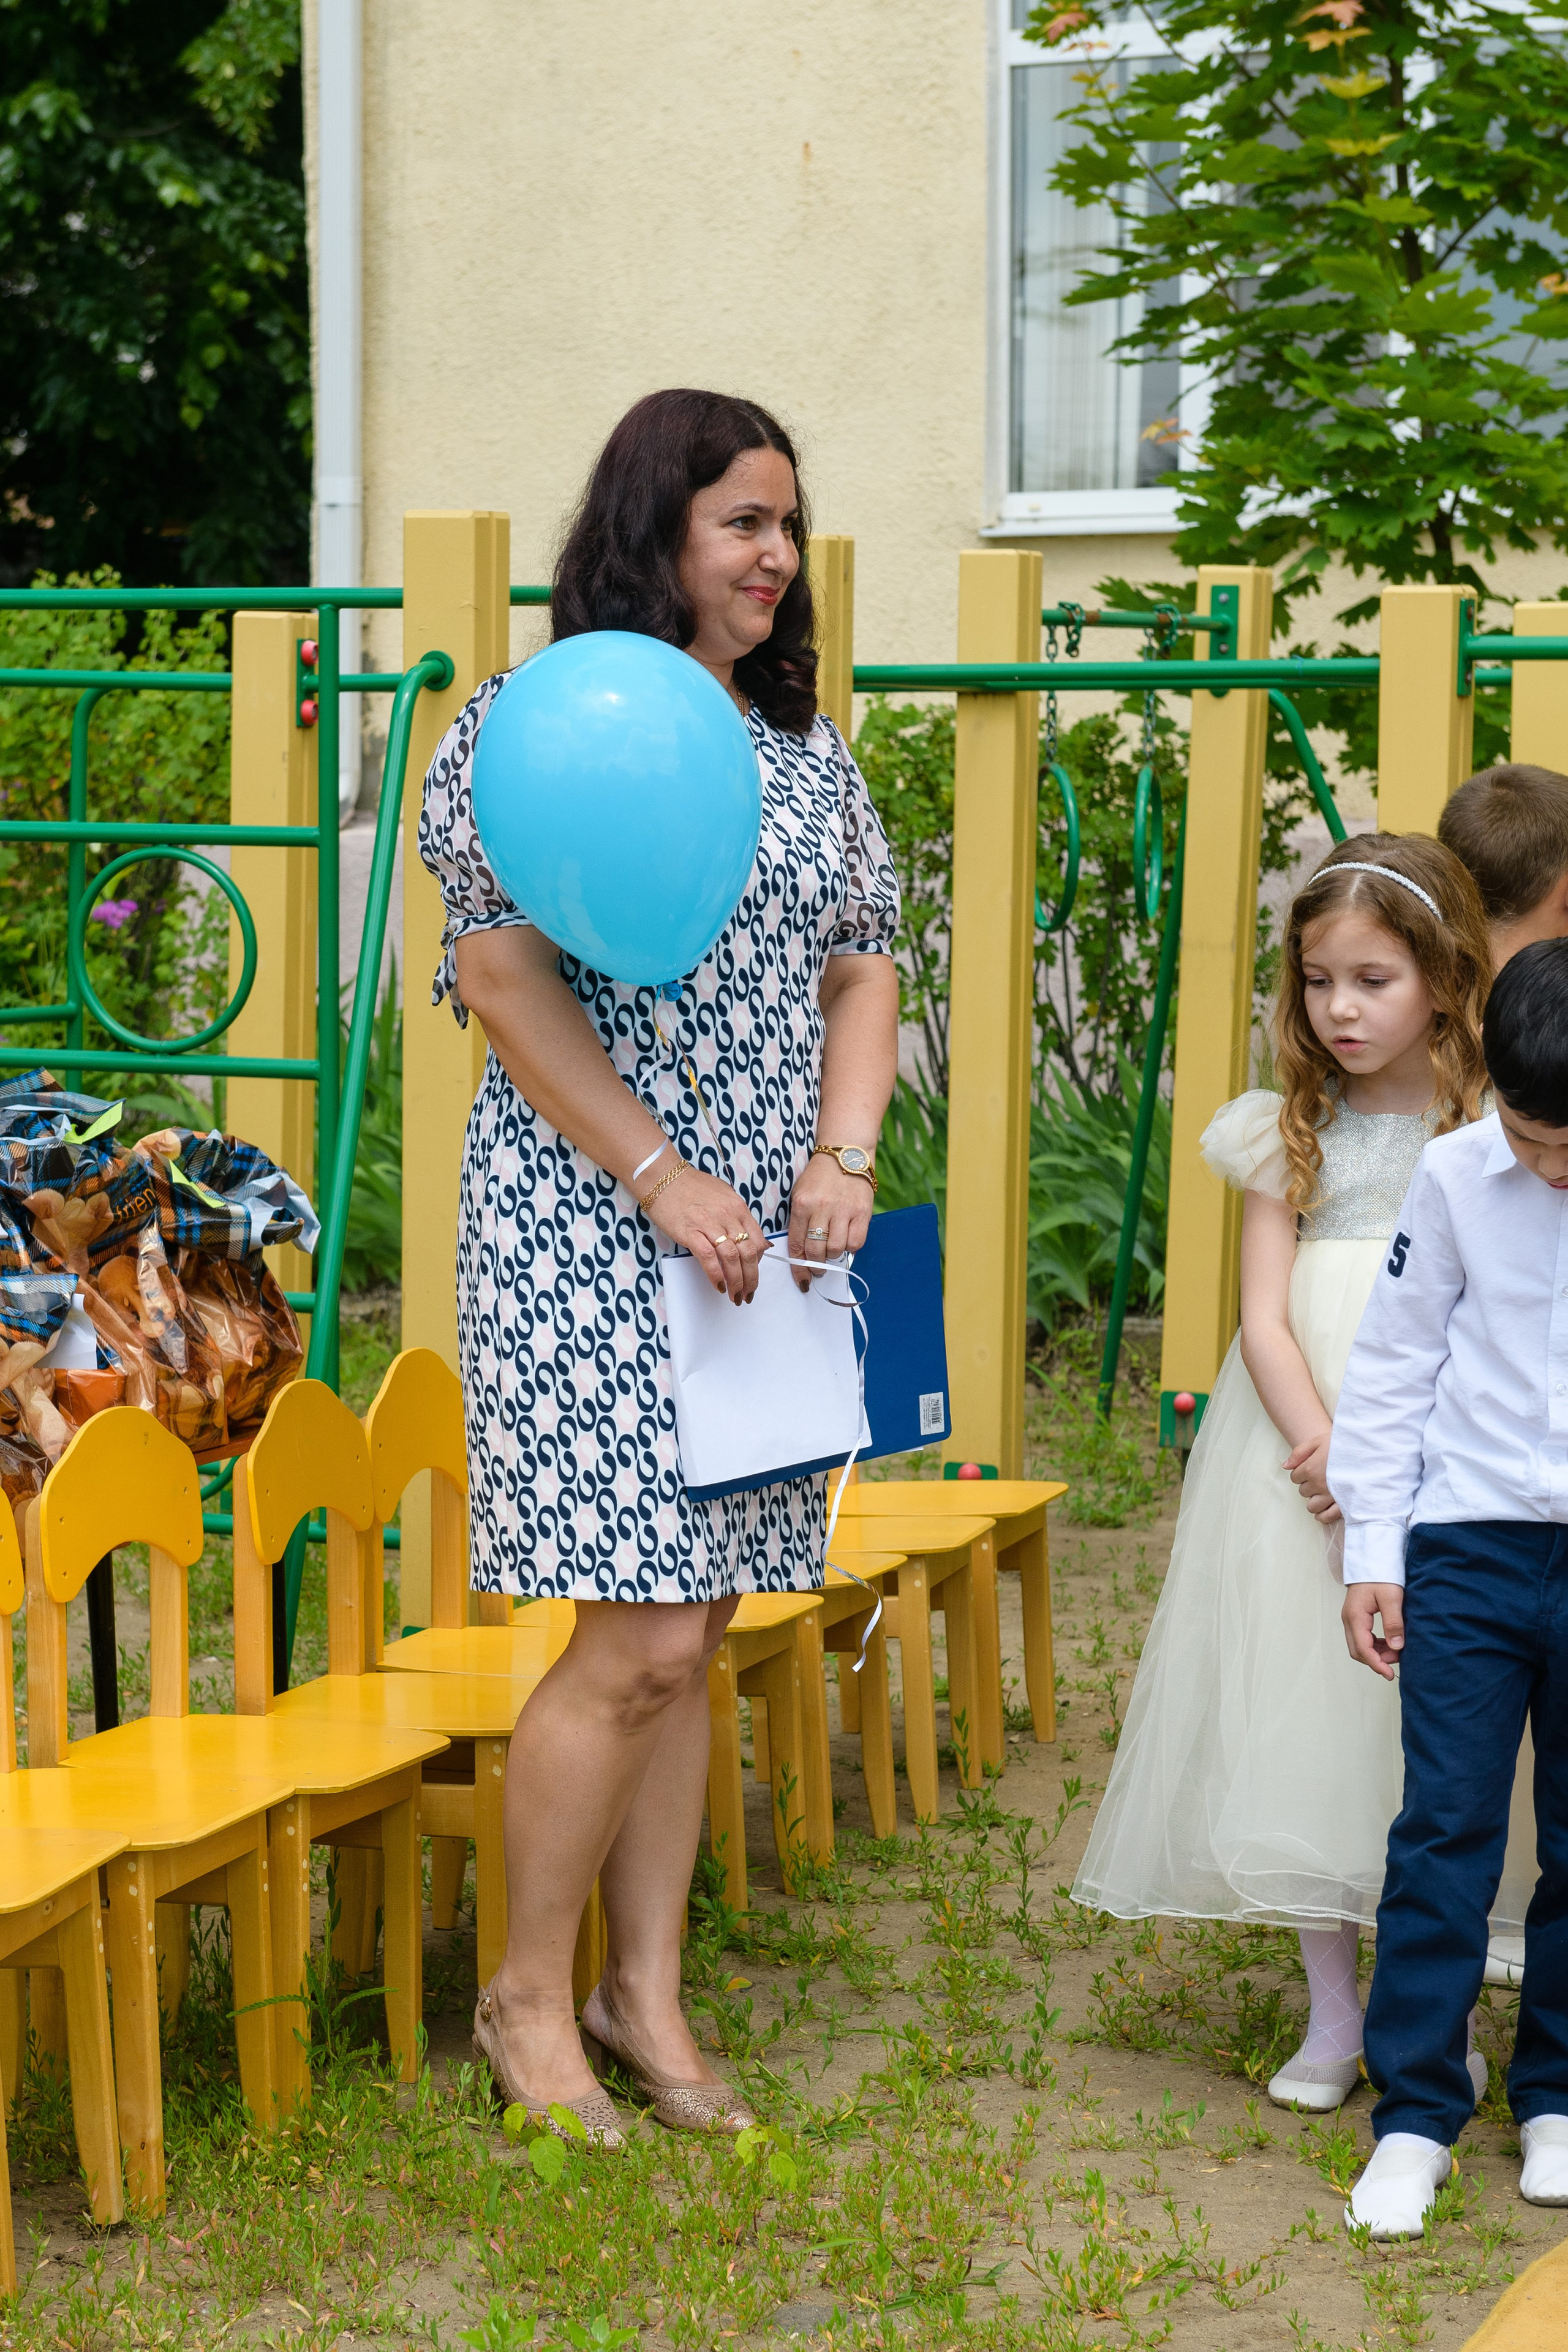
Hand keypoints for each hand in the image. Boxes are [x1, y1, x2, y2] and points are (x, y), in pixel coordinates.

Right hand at [643, 1166, 765, 1303]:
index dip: (759, 1262)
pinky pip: (708, 1258)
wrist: (664, 1177)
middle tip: (748, 1293)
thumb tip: (750, 1236)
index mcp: (738, 1207)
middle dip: (751, 1278)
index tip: (754, 1273)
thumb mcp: (724, 1195)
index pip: (758, 1240)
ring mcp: (709, 1224)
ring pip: (732, 1258)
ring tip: (734, 1295)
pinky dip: (715, 1275)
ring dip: (736, 1282)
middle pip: (748, 1253)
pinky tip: (718, 1285)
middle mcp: (728, 1216)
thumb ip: (738, 1215)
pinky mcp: (690, 1232)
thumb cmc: (691, 1186)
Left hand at [786, 1154, 875, 1291]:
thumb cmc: (819, 1178)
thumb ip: (799, 1222)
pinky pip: (856, 1242)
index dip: (799, 1267)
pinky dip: (850, 1248)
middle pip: (816, 1250)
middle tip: (817, 1269)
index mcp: (802, 1204)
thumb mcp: (800, 1195)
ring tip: (831, 1254)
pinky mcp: (862, 1212)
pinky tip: (846, 1241)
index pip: (797, 1244)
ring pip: (836, 1249)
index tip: (801, 1279)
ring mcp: (843, 1210)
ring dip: (832, 1257)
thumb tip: (801, 1254)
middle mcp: (822, 1207)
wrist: (845, 1155)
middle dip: (815, 1266)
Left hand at [1284, 1430, 1340, 1523]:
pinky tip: (1323, 1510)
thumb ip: (1299, 1453)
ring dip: (1314, 1500)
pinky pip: (1327, 1516)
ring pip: (1312, 1506)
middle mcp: (1318, 1484)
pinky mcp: (1343, 1504)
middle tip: (1319, 1478)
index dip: (1301, 1473)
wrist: (1368, 1451)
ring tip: (1321, 1494)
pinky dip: (1323, 1515)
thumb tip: (1285, 1466)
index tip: (1309, 1469)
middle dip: (1308, 1485)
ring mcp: (1330, 1496)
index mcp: (1310, 1469)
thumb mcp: (1318, 1441)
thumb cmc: (1343, 1444)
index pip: (1295, 1477)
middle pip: (1303, 1492)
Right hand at [1342, 1581, 1405, 1679]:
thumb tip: (1396, 1647)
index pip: (1362, 1649)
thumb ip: (1393, 1623)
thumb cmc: (1380, 1574)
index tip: (1389, 1674)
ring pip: (1359, 1646)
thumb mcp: (1391, 1598)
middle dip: (1376, 1661)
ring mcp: (1351, 1618)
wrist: (1372, 1558)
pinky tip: (1389, 1643)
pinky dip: (1375, 1645)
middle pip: (1357, 1651)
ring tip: (1396, 1652)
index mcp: (1355, 1616)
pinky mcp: (1356, 1617)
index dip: (1376, 1665)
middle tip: (1396, 1662)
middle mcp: (1349, 1620)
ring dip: (1376, 1654)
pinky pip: (1362, 1638)